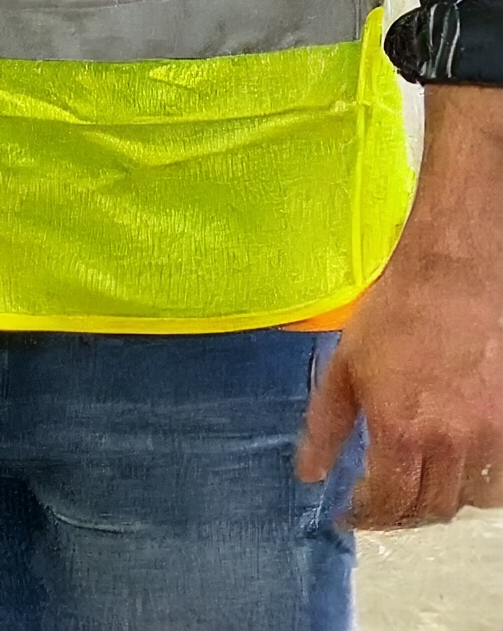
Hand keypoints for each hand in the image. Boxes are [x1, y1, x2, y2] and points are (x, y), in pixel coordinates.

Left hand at [297, 85, 502, 526]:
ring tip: (411, 490)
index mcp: (399, 428)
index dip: (365, 517)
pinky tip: (451, 472)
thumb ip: (326, 426)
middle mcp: (447, 442)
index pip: (387, 501)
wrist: (454, 276)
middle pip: (428, 510)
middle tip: (375, 508)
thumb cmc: (393, 314)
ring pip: (466, 502)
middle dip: (397, 517)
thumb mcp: (344, 365)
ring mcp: (487, 437)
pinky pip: (495, 482)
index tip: (347, 515)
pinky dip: (474, 488)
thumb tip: (309, 475)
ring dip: (436, 504)